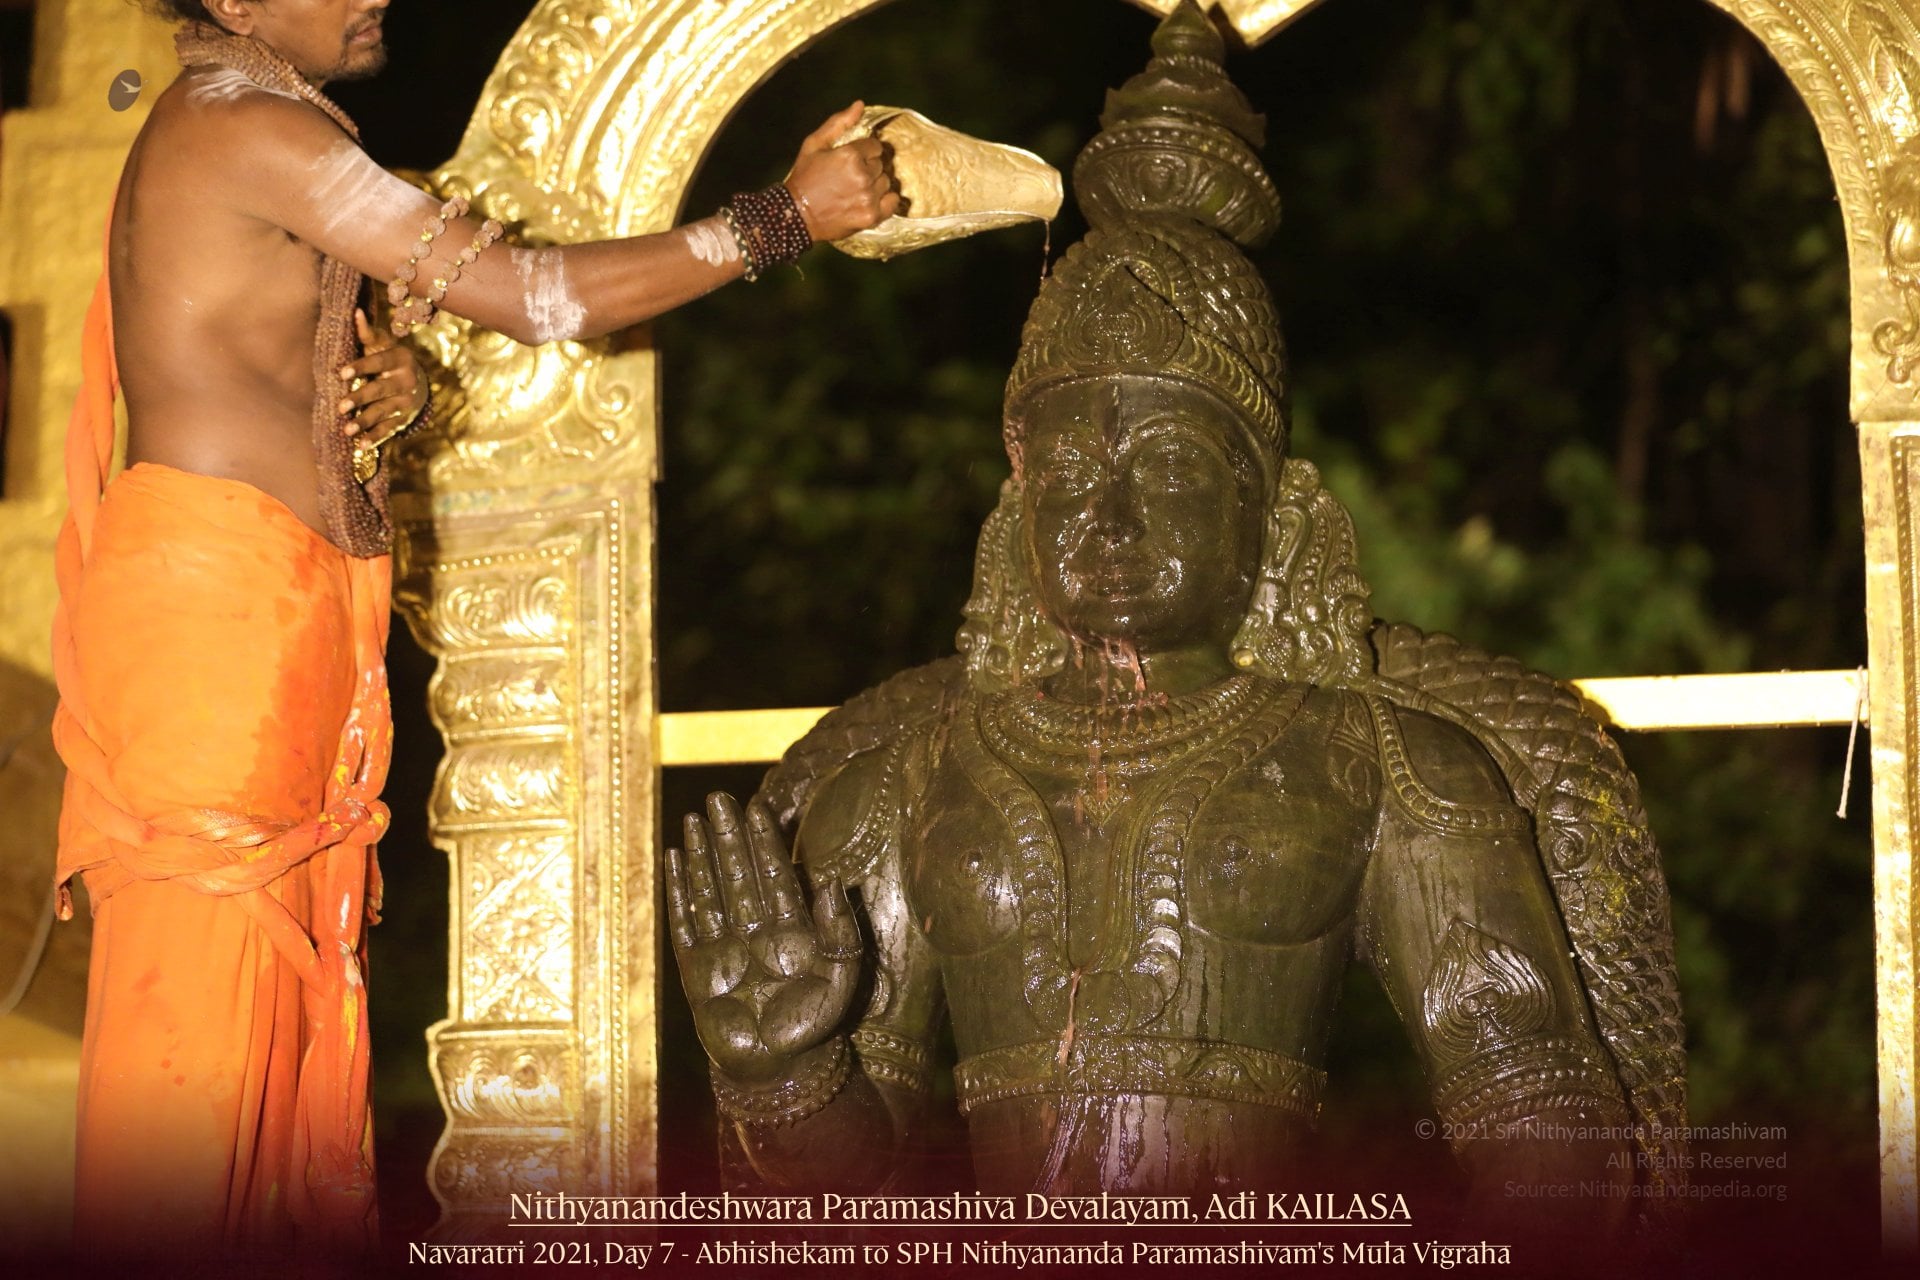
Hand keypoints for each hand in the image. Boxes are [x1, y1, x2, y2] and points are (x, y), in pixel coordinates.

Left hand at [339, 308, 428, 439]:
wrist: (419, 383)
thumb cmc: (391, 360)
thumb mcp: (384, 345)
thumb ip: (368, 333)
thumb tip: (355, 312)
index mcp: (400, 359)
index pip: (379, 362)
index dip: (361, 367)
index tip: (342, 373)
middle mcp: (406, 381)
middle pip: (380, 391)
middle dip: (360, 398)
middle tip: (340, 406)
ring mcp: (405, 403)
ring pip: (383, 413)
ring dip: (365, 422)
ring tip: (347, 430)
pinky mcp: (403, 420)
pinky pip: (388, 430)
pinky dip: (375, 438)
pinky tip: (360, 446)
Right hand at [666, 793, 862, 1083]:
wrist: (778, 1070)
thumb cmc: (815, 1026)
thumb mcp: (842, 976)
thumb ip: (841, 930)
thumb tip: (831, 880)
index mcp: (792, 930)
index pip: (774, 875)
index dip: (764, 842)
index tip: (756, 808)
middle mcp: (755, 932)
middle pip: (739, 874)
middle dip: (728, 836)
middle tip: (717, 798)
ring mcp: (724, 948)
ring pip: (711, 890)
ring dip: (701, 856)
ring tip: (693, 820)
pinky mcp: (697, 970)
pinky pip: (685, 923)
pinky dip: (678, 892)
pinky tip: (673, 861)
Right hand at [785, 101, 900, 242]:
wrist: (796, 215)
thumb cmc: (804, 177)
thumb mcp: (814, 144)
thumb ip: (839, 123)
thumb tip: (860, 104)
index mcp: (850, 155)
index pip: (875, 146)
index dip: (865, 151)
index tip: (853, 160)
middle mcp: (863, 175)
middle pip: (881, 164)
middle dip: (869, 167)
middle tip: (851, 176)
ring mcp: (868, 197)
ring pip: (886, 182)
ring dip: (875, 184)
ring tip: (857, 189)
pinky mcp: (871, 216)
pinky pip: (892, 202)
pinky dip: (886, 200)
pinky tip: (871, 199)